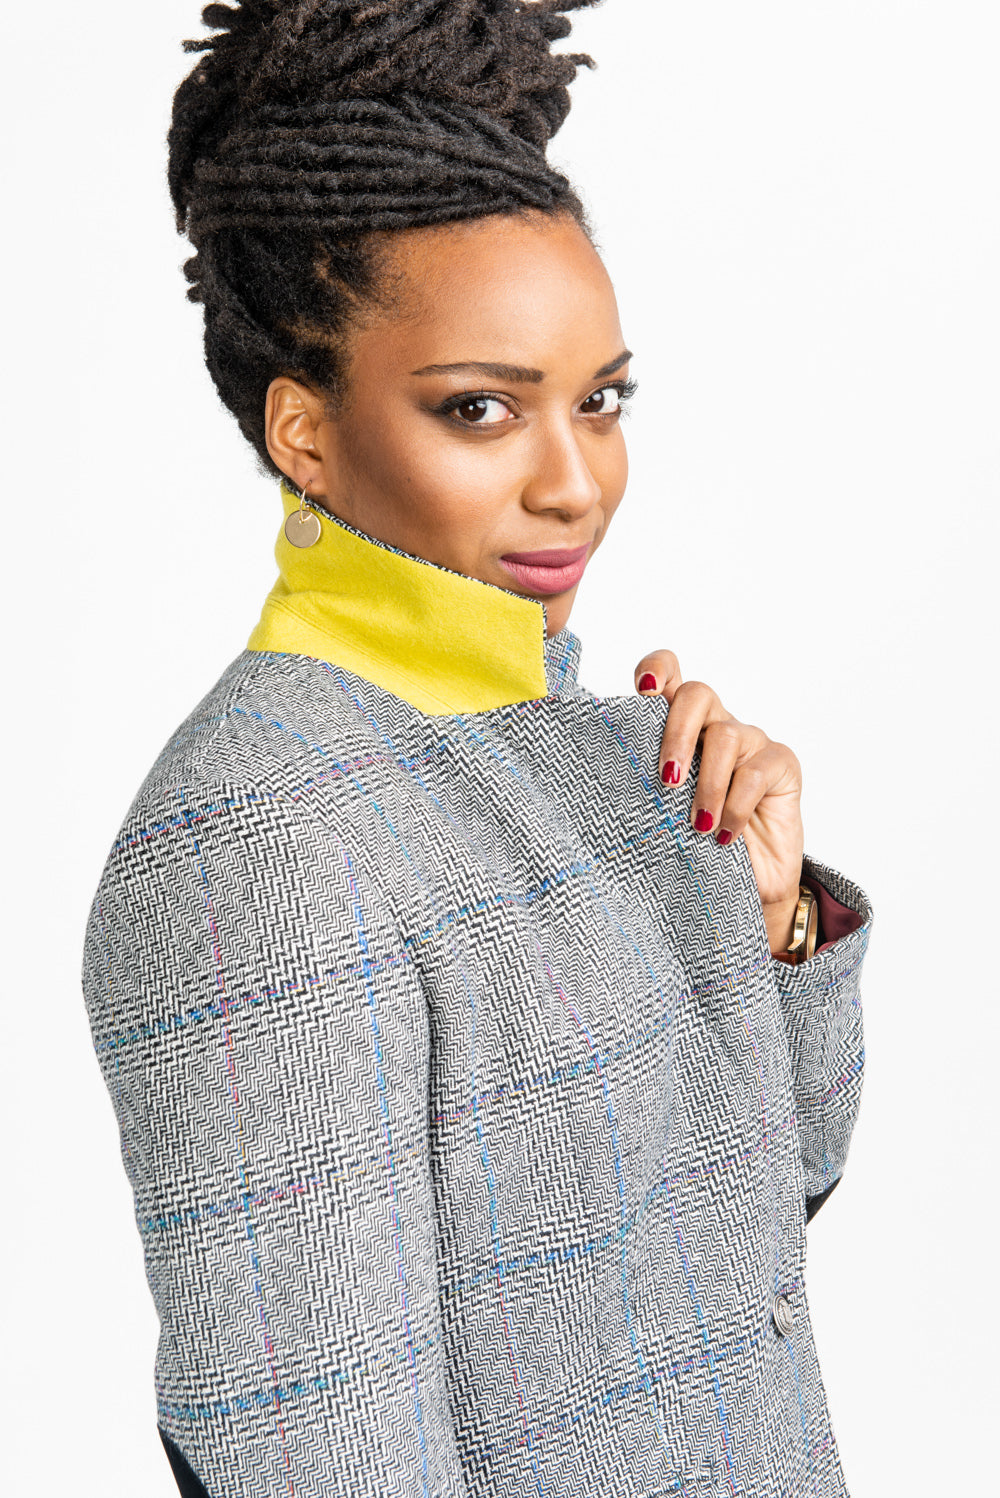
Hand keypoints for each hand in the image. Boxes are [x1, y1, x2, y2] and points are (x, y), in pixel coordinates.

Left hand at [634, 650, 804, 954]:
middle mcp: (715, 725)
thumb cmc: (692, 844)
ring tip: (698, 826)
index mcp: (680, 728)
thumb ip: (635, 784)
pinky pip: (756, 771)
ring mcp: (751, 742)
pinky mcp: (781, 764)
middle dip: (677, 735)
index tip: (643, 691)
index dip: (657, 669)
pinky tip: (724, 835)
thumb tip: (586, 779)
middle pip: (697, 694)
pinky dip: (735, 805)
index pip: (669, 673)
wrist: (745, 886)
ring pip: (726, 736)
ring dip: (707, 786)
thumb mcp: (656, 813)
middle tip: (666, 780)